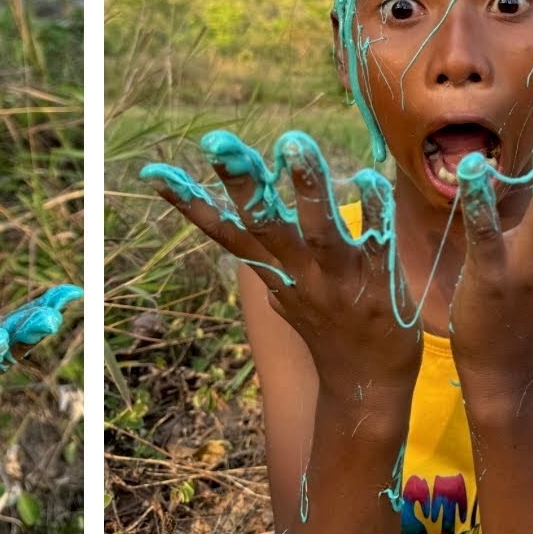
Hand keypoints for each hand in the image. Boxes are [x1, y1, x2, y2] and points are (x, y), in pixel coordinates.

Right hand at [141, 130, 421, 407]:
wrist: (366, 390)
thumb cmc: (329, 333)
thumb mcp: (288, 298)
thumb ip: (270, 262)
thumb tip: (243, 227)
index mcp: (274, 273)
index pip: (225, 233)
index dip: (190, 204)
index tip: (155, 172)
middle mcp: (298, 274)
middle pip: (261, 226)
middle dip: (240, 184)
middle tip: (218, 144)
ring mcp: (336, 280)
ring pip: (318, 231)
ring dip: (306, 188)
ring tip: (293, 144)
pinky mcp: (377, 283)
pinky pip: (376, 243)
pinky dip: (372, 211)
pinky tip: (368, 176)